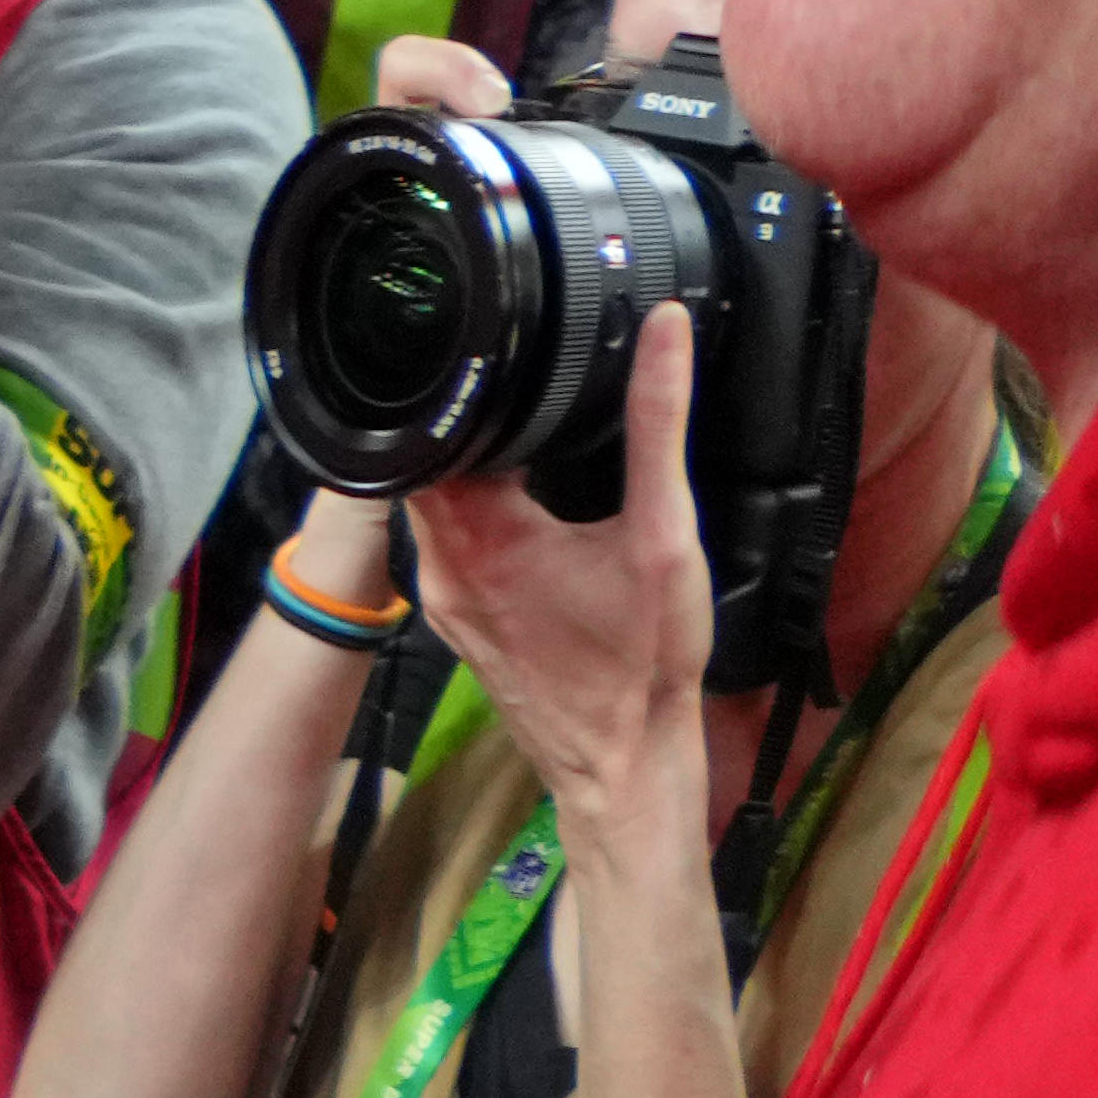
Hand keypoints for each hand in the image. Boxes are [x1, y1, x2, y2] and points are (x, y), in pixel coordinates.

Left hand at [404, 305, 715, 828]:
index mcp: (473, 531)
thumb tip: (663, 331)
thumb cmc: (643, 664)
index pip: (439, 424)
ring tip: (531, 441)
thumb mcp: (664, 535)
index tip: (506, 355)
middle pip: (432, 458)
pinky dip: (483, 516)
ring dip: (479, 471)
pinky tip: (529, 507)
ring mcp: (439, 595)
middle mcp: (436, 561)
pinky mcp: (454, 618)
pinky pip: (452, 544)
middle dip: (478, 427)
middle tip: (528, 393)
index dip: (471, 386)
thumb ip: (659, 425)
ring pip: (438, 502)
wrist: (623, 766)